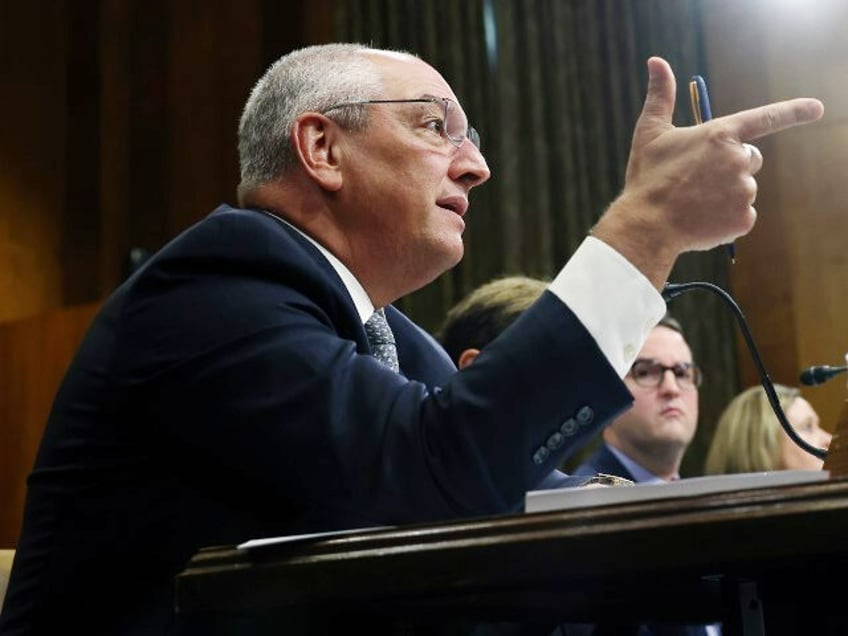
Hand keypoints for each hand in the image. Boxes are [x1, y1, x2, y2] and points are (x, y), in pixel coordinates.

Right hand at [593, 57, 823, 287]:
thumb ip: (660, 95)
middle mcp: (738, 160)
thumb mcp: (650, 133)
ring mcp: (743, 190)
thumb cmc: (647, 178)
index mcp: (720, 135)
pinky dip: (726, 217)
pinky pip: (743, 214)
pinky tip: (702, 218)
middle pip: (750, 158)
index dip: (794, 112)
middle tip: (699, 178)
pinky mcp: (743, 218)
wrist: (646, 226)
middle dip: (731, 165)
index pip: (766, 118)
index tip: (817, 109)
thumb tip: (656, 61)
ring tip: (695, 201)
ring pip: (744, 187)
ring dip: (726, 193)